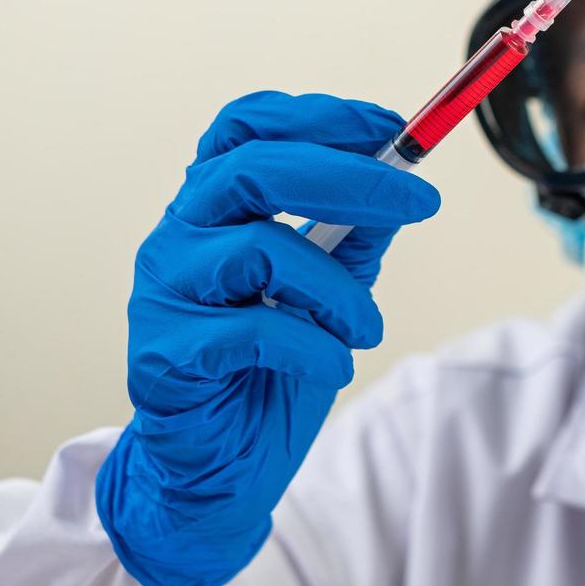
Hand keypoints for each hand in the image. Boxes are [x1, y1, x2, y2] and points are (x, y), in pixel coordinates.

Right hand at [94, 91, 439, 585]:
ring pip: (259, 250)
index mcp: (214, 207)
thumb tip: (405, 180)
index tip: (393, 128)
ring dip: (336, 289)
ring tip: (365, 328)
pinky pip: (252, 332)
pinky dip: (313, 347)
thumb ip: (353, 236)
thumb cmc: (268, 371)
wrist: (223, 469)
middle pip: (252, 167)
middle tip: (419, 202)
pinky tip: (334, 366)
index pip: (247, 126)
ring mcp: (164, 293)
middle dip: (348, 176)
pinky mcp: (164, 355)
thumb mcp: (328, 291)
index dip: (320, 116)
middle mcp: (179, 236)